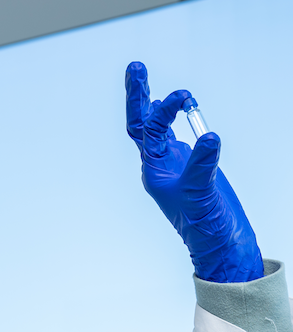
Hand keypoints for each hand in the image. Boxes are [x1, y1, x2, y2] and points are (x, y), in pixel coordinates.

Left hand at [125, 61, 262, 282]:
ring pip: (157, 127)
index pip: (149, 132)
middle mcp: (159, 164)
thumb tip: (208, 136)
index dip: (161, 112)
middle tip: (134, 68)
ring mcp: (173, 162)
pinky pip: (177, 134)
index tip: (180, 98)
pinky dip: (175, 117)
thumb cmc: (204, 224)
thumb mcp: (201, 193)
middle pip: (142, 124)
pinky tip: (177, 105)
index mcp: (154, 170)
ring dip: (153, 103)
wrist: (219, 242)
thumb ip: (203, 165)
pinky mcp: (190, 163)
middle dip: (138, 97)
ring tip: (142, 76)